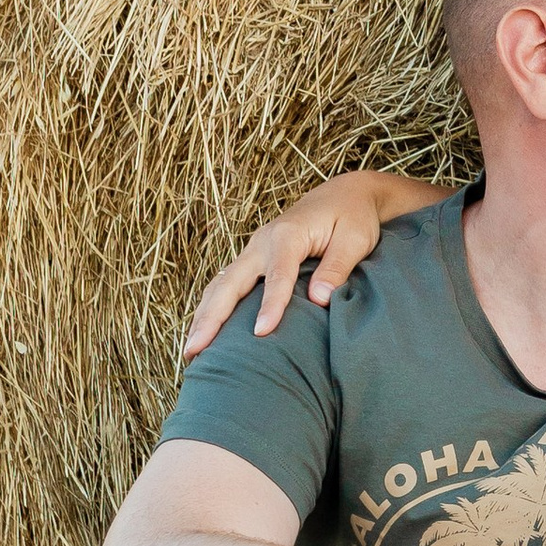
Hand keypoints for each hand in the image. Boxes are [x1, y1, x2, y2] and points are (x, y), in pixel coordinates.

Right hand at [182, 171, 431, 356]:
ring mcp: (254, 250)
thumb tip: (320, 299)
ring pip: (220, 285)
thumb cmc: (353, 216)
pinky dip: (212, 308)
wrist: (344, 194)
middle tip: (195, 350)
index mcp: (288, 234)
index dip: (269, 305)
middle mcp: (262, 241)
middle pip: (230, 282)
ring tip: (190, 352)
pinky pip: (226, 285)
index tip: (260, 333)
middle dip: (211, 317)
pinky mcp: (254, 259)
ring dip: (203, 317)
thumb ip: (337, 267)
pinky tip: (205, 332)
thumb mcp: (355, 239)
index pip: (277, 275)